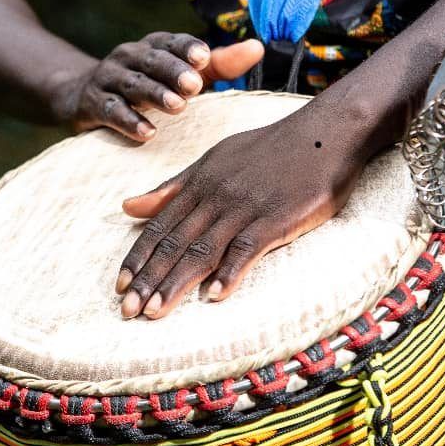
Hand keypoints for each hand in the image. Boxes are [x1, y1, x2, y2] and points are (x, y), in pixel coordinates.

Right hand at [49, 33, 263, 141]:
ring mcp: (108, 78)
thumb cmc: (147, 84)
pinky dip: (128, 121)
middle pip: (153, 60)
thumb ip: (219, 63)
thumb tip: (259, 48)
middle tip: (196, 85)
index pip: (172, 41)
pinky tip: (147, 133)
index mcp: (154, 45)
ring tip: (178, 107)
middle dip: (173, 71)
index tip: (205, 57)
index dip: (187, 47)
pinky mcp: (92, 102)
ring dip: (155, 94)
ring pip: (133, 84)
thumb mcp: (181, 72)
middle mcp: (130, 56)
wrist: (82, 95)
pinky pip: (110, 110)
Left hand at [115, 100, 373, 318]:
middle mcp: (216, 196)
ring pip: (203, 249)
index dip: (138, 257)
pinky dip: (230, 273)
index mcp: (199, 183)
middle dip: (148, 278)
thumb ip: (172, 188)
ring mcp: (245, 207)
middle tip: (128, 310)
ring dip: (177, 282)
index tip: (119, 286)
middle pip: (175, 242)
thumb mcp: (214, 160)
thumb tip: (127, 206)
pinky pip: (248, 248)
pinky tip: (214, 296)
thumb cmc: (270, 149)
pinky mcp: (276, 218)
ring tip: (156, 311)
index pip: (159, 226)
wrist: (325, 134)